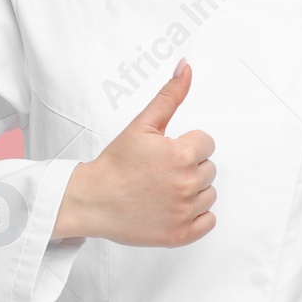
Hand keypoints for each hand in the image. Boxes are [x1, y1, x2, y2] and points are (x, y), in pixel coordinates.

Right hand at [53, 58, 217, 246]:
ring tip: (163, 189)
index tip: (165, 153)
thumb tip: (185, 66)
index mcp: (182, 155)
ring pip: (209, 194)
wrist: (92, 200)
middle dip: (189, 167)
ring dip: (193, 191)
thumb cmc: (116, 164)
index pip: (207, 144)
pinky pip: (209, 221)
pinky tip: (173, 208)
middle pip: (209, 169)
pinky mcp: (181, 234)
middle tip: (160, 172)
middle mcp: (187, 184)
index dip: (186, 145)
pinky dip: (195, 216)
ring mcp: (184, 212)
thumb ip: (169, 95)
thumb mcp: (142, 124)